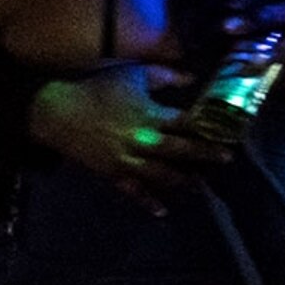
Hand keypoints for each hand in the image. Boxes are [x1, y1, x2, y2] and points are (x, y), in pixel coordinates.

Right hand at [27, 65, 227, 211]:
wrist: (55, 111)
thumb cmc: (94, 87)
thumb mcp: (131, 73)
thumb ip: (164, 75)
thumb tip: (192, 78)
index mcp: (150, 114)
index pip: (188, 122)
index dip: (210, 126)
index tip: (228, 129)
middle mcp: (143, 140)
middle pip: (181, 151)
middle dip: (205, 155)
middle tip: (226, 159)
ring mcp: (127, 159)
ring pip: (162, 174)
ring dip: (183, 181)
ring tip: (201, 185)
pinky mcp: (111, 172)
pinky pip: (132, 190)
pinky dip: (147, 202)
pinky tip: (162, 210)